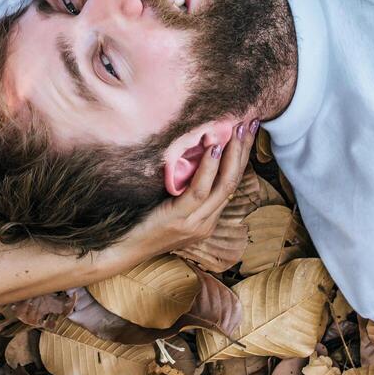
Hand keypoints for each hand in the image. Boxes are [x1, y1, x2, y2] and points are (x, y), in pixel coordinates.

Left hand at [120, 120, 258, 259]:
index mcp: (207, 221)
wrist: (121, 250)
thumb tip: (192, 156)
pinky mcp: (179, 219)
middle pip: (233, 182)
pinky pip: (200, 190)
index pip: (230, 185)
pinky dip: (209, 167)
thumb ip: (185, 190)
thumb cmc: (141, 224)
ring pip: (223, 185)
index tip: (247, 133)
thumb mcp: (170, 207)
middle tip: (251, 124)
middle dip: (243, 151)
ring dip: (233, 154)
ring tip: (238, 130)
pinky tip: (213, 148)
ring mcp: (195, 223)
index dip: (241, 158)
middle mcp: (206, 223)